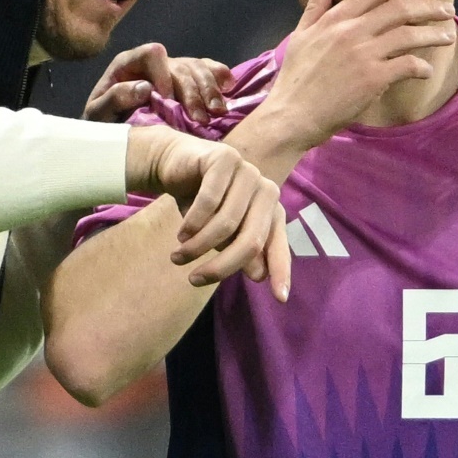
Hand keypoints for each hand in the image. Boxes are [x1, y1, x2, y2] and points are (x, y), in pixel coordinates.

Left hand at [84, 42, 232, 123]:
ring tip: (217, 112)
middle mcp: (152, 63)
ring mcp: (172, 70)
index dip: (162, 73)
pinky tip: (230, 87)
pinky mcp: (186, 81)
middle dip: (193, 91)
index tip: (167, 100)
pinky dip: (221, 76)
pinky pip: (208, 70)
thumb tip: (144, 87)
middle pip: (180, 64)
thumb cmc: (103, 124)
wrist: (113, 134)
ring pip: (198, 68)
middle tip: (200, 118)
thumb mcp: (98, 116)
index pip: (151, 54)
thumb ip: (114, 99)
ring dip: (210, 90)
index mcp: (128, 64)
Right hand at [124, 125, 290, 300]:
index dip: (281, 271)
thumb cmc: (202, 203)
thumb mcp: (221, 234)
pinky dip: (192, 222)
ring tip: (178, 256)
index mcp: (271, 210)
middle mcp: (266, 190)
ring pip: (227, 223)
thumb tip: (258, 276)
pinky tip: (181, 233)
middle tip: (194, 280)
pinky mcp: (226, 158)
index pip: (279, 245)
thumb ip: (241, 250)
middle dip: (221, 266)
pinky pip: (209, 201)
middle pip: (251, 240)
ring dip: (198, 245)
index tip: (280, 298)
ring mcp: (248, 172)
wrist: (176, 164)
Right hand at [253, 0, 455, 148]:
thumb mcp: (301, 34)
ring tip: (447, 36)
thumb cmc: (295, 78)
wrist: (291, 115)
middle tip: (446, 9)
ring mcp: (363, 55)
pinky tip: (426, 71)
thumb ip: (316, 4)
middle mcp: (351, 31)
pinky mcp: (372, 79)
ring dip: (433, 34)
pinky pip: (407, 65)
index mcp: (335, 18)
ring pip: (409, 34)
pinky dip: (422, 67)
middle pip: (399, 8)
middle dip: (428, 6)